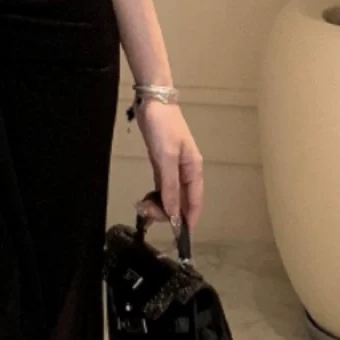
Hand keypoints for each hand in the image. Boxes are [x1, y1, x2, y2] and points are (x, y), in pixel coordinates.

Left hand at [133, 101, 203, 236]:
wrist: (153, 102)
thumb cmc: (162, 128)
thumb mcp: (165, 158)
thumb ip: (169, 186)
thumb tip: (173, 212)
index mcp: (194, 169)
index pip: (195, 201)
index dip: (189, 219)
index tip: (182, 236)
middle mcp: (186, 171)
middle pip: (182, 199)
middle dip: (169, 211)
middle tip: (149, 214)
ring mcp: (174, 167)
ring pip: (170, 193)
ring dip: (160, 204)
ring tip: (144, 207)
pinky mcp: (162, 163)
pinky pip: (162, 185)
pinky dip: (156, 194)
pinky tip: (147, 200)